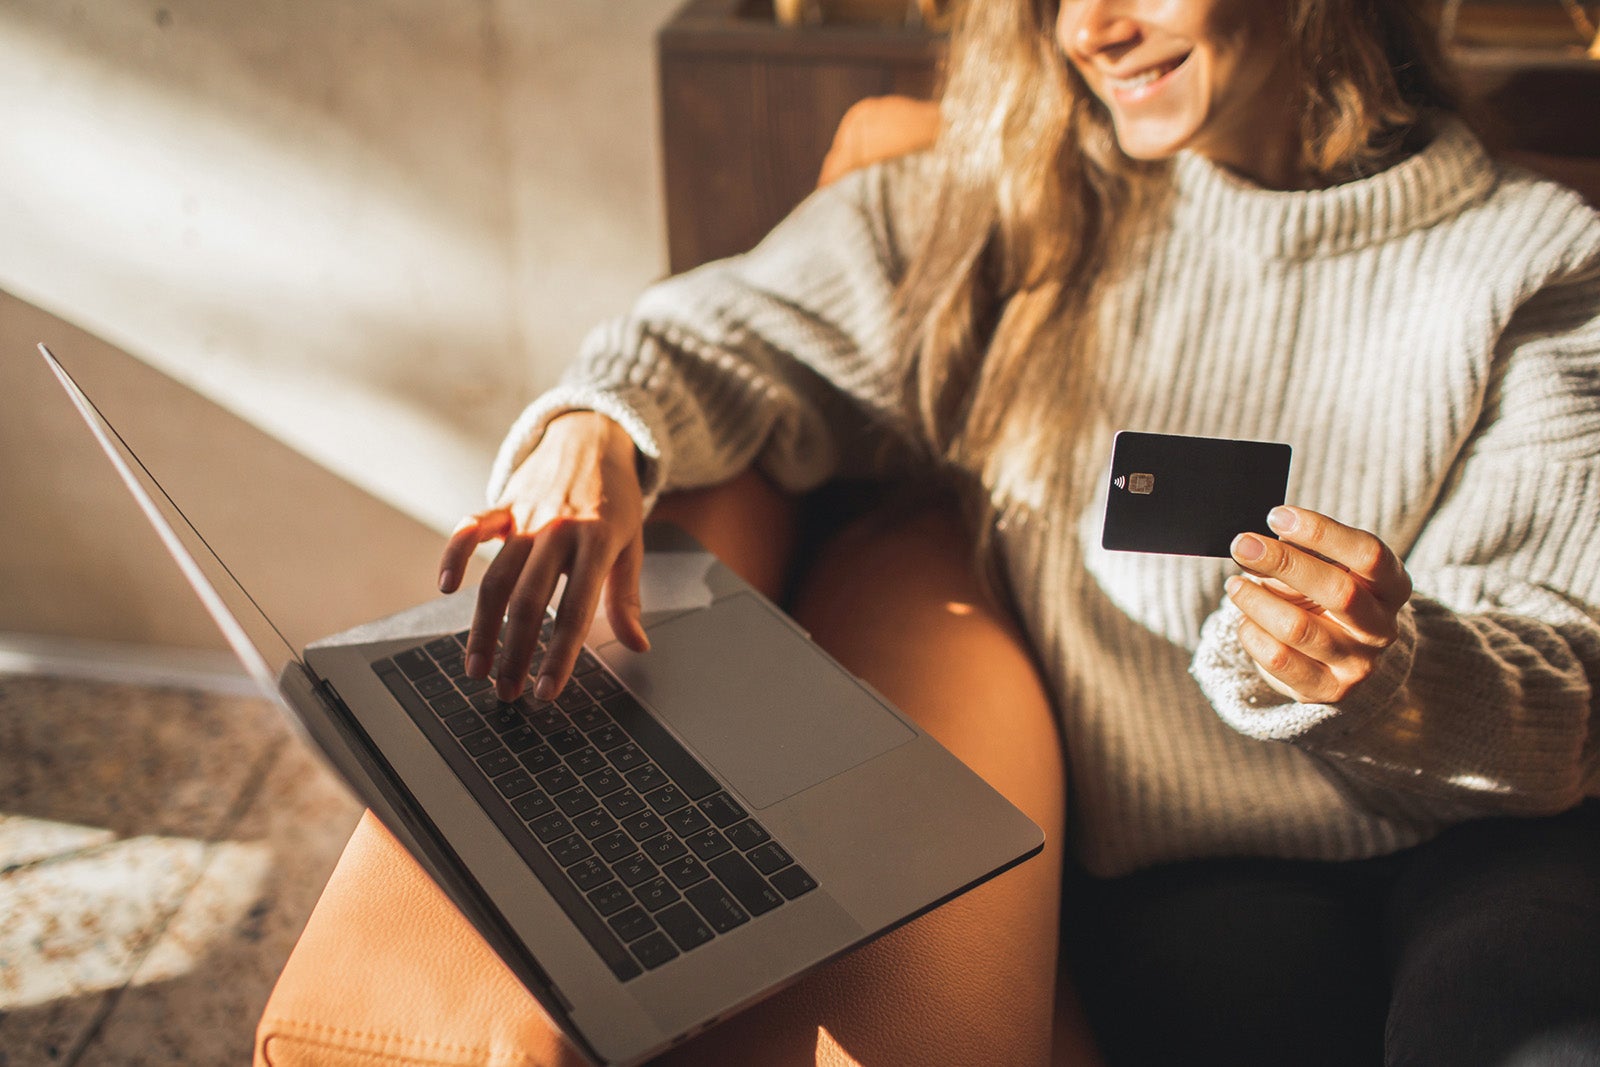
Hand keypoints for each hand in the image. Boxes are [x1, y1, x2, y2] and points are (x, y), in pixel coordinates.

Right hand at [436, 412, 649, 701]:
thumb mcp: (632, 543)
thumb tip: (638, 645)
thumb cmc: (615, 498)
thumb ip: (626, 596)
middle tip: (507, 692)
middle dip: (515, 653)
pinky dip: (453, 555)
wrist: (593, 436)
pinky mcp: (502, 504)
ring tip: (476, 668)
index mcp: (597, 542)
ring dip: (482, 628)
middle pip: (529, 602)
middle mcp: (558, 530)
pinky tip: (444, 588)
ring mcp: (526, 515)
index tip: (547, 692)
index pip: (576, 611)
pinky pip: (470, 529)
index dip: (560, 656)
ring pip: (496, 578)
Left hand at [1226, 506, 1411, 703]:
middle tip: (1242, 544)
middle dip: (1283, 562)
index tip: (1277, 516)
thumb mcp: (1329, 571)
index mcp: (1392, 586)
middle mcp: (1382, 628)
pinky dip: (1252, 633)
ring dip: (1257, 601)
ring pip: (1299, 628)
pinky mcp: (1328, 690)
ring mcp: (1358, 664)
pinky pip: (1279, 659)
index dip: (1322, 532)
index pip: (1368, 554)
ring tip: (1236, 585)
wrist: (1344, 662)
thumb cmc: (1330, 600)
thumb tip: (1257, 544)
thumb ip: (1303, 555)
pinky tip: (1245, 619)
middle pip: (1338, 591)